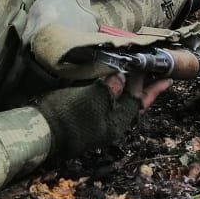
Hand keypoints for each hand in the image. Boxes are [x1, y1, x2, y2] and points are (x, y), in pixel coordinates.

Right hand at [34, 75, 168, 161]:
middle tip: (161, 75)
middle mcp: (109, 124)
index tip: (154, 68)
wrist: (39, 130)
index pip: (137, 101)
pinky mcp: (85, 114)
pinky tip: (112, 77)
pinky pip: (105, 99)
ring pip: (119, 101)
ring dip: (129, 87)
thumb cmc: (67, 116)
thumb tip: (122, 78)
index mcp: (116, 124)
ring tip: (140, 74)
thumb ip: (110, 89)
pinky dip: (112, 87)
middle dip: (145, 89)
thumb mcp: (91, 100)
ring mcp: (97, 120)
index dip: (145, 84)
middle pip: (132, 104)